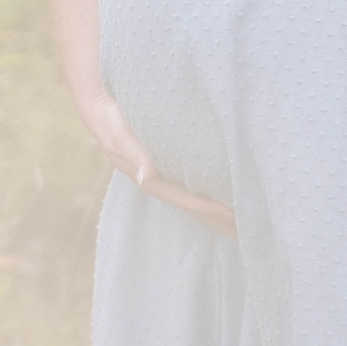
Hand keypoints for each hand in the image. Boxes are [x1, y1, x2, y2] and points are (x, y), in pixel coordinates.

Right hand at [77, 89, 236, 236]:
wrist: (100, 115)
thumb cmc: (114, 123)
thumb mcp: (121, 137)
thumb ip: (136, 157)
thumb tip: (146, 178)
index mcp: (151, 179)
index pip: (186, 199)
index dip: (209, 207)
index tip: (233, 213)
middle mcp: (157, 183)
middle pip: (192, 208)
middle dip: (217, 219)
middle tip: (246, 230)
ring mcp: (160, 179)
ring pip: (191, 202)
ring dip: (213, 214)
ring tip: (238, 225)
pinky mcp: (164, 170)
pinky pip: (188, 190)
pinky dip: (205, 199)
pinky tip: (219, 201)